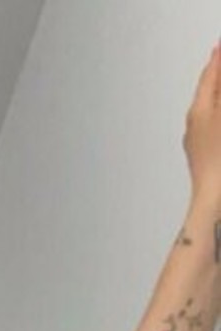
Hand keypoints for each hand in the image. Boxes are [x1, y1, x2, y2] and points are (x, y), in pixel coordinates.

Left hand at [184, 44, 220, 207]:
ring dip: (216, 97)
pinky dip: (217, 115)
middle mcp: (193, 124)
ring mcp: (196, 143)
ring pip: (207, 110)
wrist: (214, 202)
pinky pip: (210, 128)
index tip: (220, 47)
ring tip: (219, 87)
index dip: (218, 59)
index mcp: (199, 109)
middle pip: (206, 92)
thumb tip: (219, 79)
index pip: (209, 76)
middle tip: (219, 61)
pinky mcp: (202, 158)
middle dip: (216, 76)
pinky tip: (218, 119)